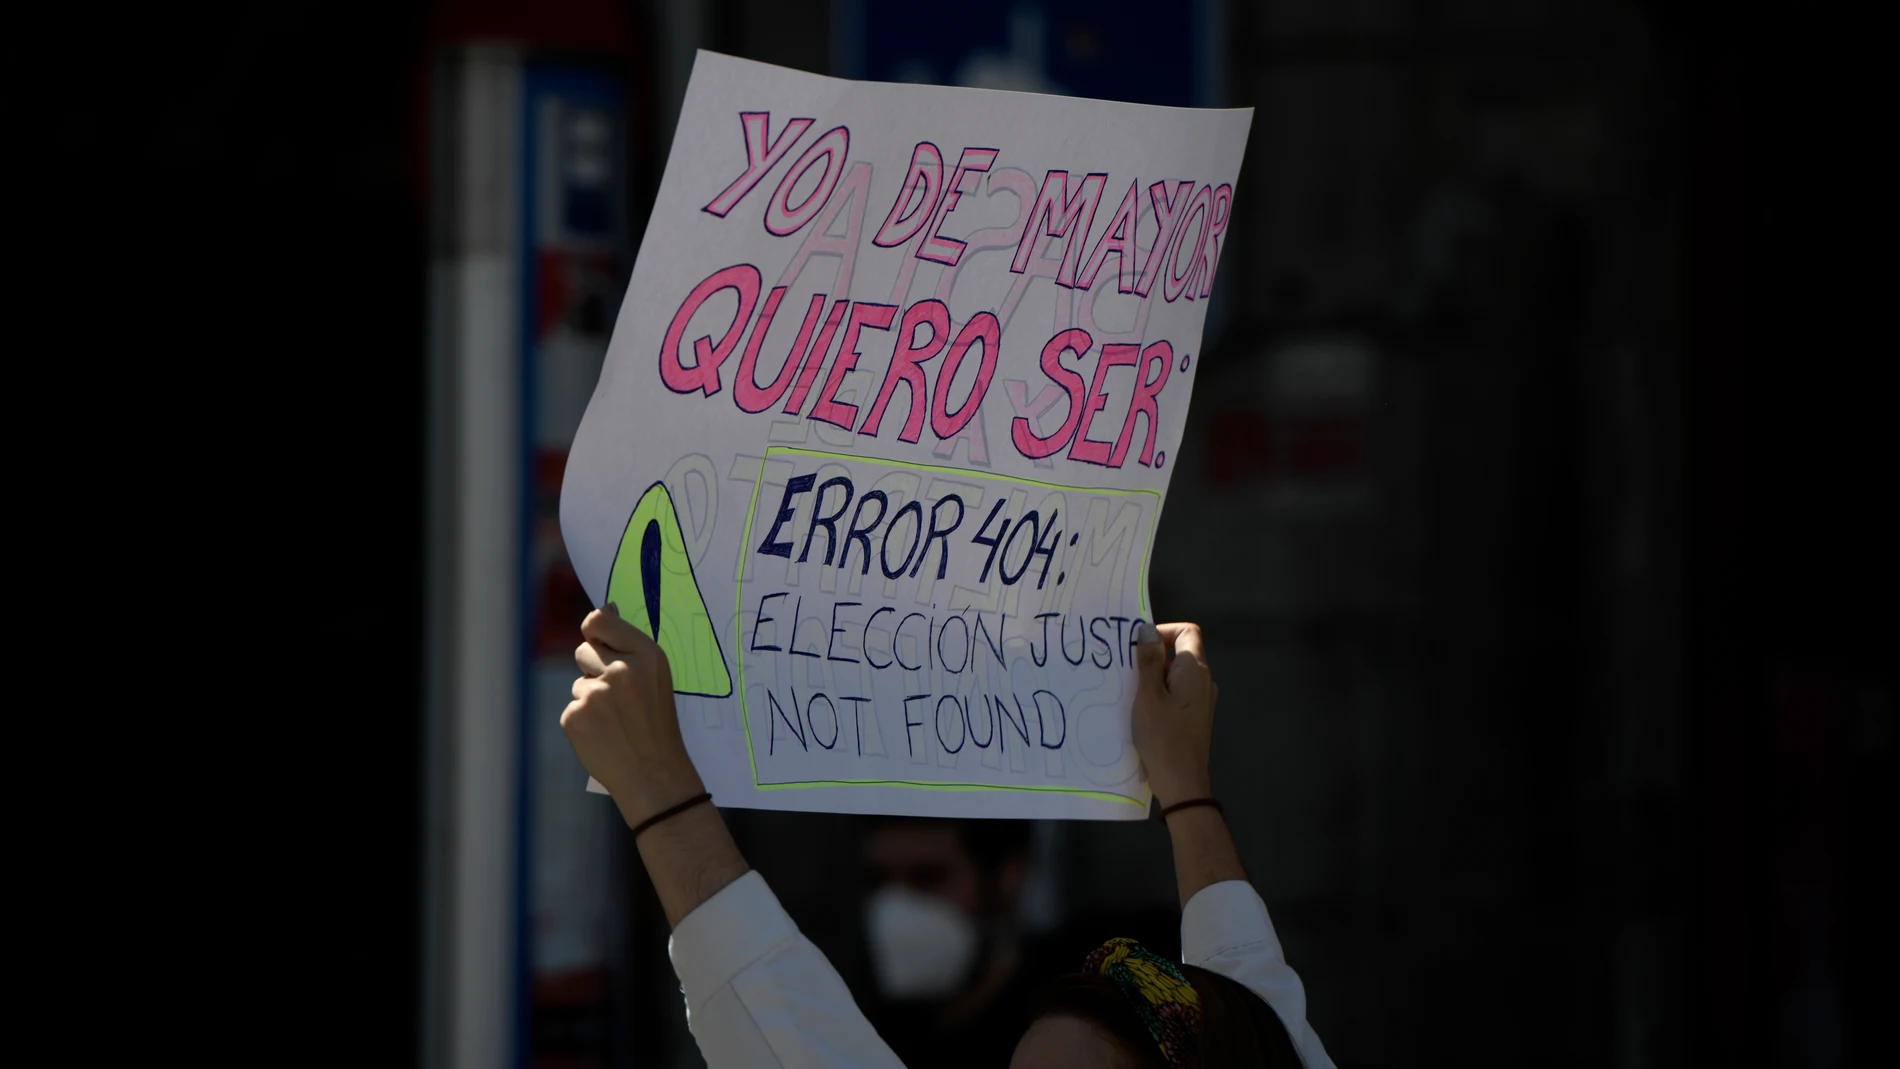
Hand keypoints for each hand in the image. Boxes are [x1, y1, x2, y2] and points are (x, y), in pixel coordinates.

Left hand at [562, 605, 706, 828]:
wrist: (654, 774)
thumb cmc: (656, 723)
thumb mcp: (656, 676)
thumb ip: (628, 643)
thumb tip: (605, 608)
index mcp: (646, 655)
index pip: (600, 620)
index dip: (595, 630)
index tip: (600, 641)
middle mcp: (621, 670)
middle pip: (583, 650)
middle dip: (594, 668)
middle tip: (619, 697)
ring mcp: (595, 694)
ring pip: (578, 683)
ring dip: (591, 698)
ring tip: (616, 721)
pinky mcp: (575, 716)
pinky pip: (571, 707)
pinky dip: (583, 721)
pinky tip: (603, 735)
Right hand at [1131, 621, 1218, 806]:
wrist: (1182, 783)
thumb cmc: (1162, 737)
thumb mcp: (1147, 696)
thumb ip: (1148, 661)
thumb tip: (1147, 630)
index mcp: (1195, 670)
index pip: (1187, 631)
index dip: (1162, 632)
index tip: (1139, 648)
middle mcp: (1204, 681)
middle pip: (1181, 651)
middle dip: (1153, 656)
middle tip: (1127, 671)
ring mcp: (1202, 700)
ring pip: (1177, 674)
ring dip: (1154, 677)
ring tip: (1131, 692)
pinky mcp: (1196, 717)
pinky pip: (1178, 693)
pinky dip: (1161, 694)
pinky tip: (1142, 711)